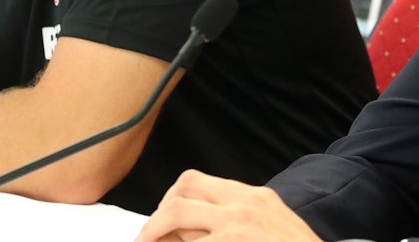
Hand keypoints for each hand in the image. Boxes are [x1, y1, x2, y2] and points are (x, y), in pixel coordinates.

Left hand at [135, 170, 323, 241]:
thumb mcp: (271, 224)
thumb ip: (239, 219)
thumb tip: (197, 232)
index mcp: (252, 196)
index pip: (197, 182)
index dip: (171, 201)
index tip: (161, 224)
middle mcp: (243, 204)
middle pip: (183, 190)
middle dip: (157, 215)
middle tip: (146, 239)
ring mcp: (239, 225)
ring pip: (179, 212)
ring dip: (157, 230)